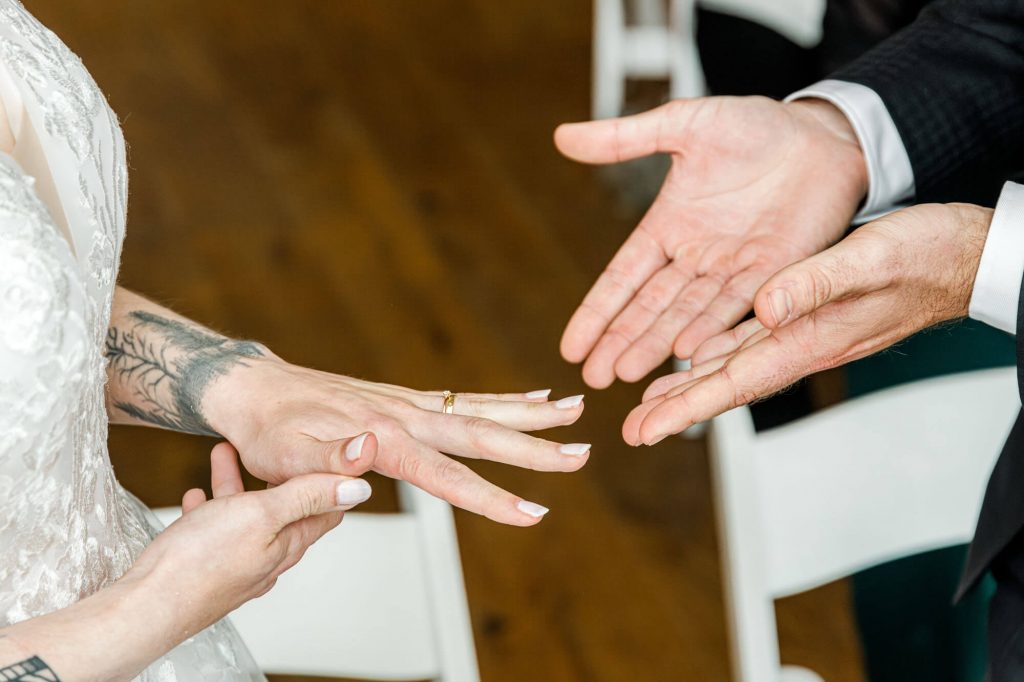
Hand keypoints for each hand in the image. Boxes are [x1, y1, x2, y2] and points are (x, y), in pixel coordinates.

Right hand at [130, 442, 371, 634]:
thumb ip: (308, 497)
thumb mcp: (262, 514)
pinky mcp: (208, 570)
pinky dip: (210, 510)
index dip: (329, 478)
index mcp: (288, 544)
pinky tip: (195, 498)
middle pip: (282, 507)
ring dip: (236, 484)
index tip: (325, 450)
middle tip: (268, 445)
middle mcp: (267, 558)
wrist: (147, 605)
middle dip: (275, 473)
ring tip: (222, 455)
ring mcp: (237, 565)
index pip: (325, 509)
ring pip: (244, 516)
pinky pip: (215, 533)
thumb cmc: (201, 561)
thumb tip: (359, 488)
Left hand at [203, 361, 588, 525]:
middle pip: (481, 431)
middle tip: (582, 454)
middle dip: (535, 447)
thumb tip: (372, 449)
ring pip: (481, 408)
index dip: (492, 497)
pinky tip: (526, 398)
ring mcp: (409, 403)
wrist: (256, 390)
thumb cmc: (269, 428)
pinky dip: (500, 399)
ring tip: (575, 409)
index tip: (534, 512)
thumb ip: (330, 457)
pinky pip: (463, 399)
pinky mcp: (406, 400)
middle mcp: (404, 414)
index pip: (447, 474)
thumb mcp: (285, 453)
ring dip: (530, 413)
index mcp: (383, 435)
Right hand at [556, 97, 868, 387]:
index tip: (570, 346)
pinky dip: (712, 330)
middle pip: (648, 308)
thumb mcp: (683, 124)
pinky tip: (687, 354)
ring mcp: (732, 270)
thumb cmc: (755, 127)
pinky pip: (737, 306)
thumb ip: (624, 138)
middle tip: (592, 377)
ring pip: (686, 315)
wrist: (824, 136)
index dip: (596, 312)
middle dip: (619, 342)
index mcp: (668, 227)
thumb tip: (562, 136)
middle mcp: (695, 257)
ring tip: (627, 373)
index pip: (622, 278)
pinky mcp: (773, 273)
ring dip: (656, 345)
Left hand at [623, 203, 992, 443]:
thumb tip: (763, 309)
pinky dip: (719, 351)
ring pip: (734, 365)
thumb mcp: (869, 258)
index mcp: (809, 338)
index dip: (687, 406)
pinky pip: (751, 341)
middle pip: (726, 384)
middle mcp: (801, 343)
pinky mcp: (807, 316)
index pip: (735, 382)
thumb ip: (815, 283)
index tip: (647, 430)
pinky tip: (698, 354)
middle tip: (634, 430)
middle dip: (678, 408)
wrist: (963, 256)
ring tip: (650, 400)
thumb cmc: (926, 257)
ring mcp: (804, 333)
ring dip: (692, 385)